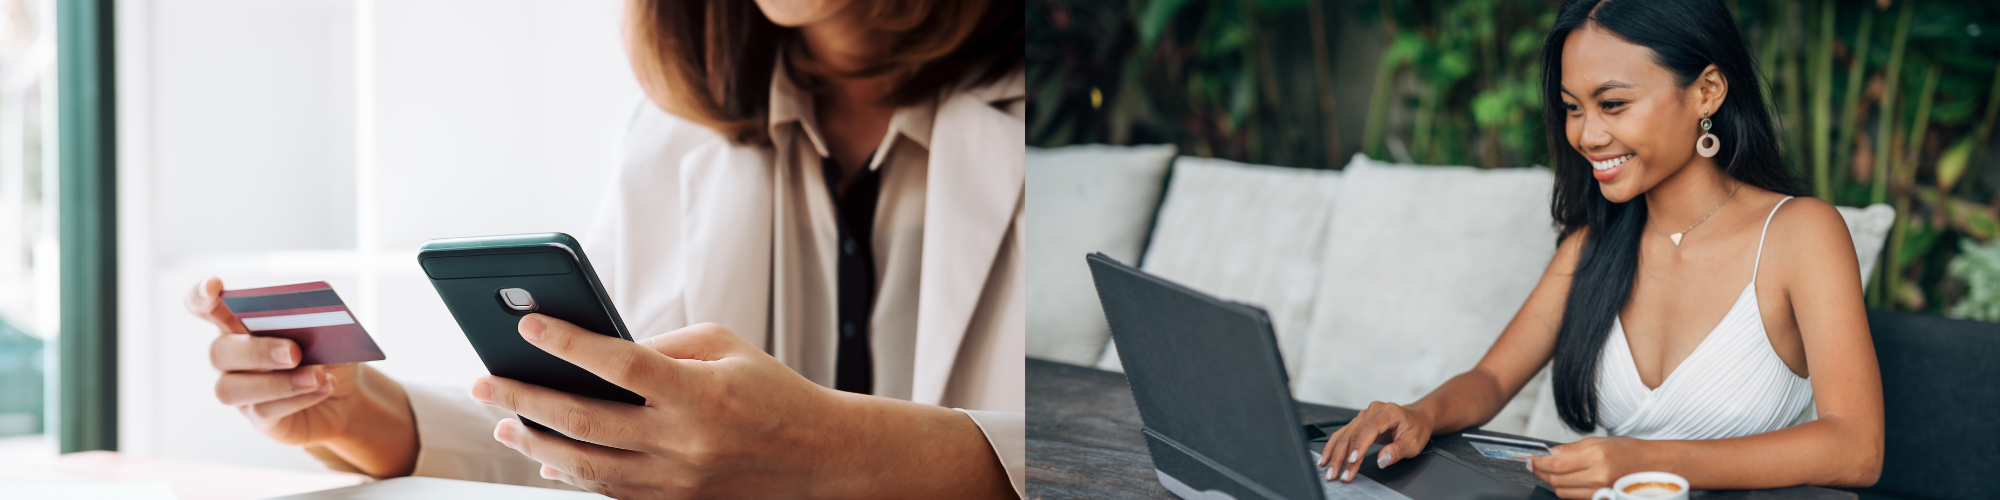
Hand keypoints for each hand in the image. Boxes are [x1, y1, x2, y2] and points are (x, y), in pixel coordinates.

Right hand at [185, 277, 415, 476]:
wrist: (347, 395)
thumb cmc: (328, 354)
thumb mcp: (326, 332)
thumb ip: (308, 320)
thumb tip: (304, 317)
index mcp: (240, 325)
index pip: (204, 307)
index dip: (201, 296)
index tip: (213, 286)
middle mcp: (231, 358)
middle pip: (219, 352)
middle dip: (256, 351)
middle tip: (294, 352)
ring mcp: (241, 391)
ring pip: (231, 388)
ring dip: (277, 382)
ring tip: (316, 376)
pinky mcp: (259, 418)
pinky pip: (264, 410)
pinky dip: (298, 397)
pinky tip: (324, 386)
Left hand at [474, 315, 1011, 498]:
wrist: (818, 457)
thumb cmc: (771, 391)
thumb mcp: (724, 346)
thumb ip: (660, 345)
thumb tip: (596, 350)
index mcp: (700, 391)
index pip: (621, 364)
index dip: (569, 343)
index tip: (529, 323)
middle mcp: (683, 441)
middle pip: (585, 421)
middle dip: (526, 398)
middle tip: (486, 382)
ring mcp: (675, 480)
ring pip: (584, 466)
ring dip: (535, 441)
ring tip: (505, 419)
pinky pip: (606, 491)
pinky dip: (568, 473)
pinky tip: (544, 454)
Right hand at [1318, 401, 1434, 482]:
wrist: (1417, 418)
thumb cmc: (1416, 428)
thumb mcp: (1414, 442)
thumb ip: (1397, 451)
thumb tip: (1382, 460)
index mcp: (1388, 412)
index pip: (1369, 428)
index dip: (1359, 445)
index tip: (1352, 460)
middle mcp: (1372, 411)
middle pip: (1352, 433)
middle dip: (1343, 456)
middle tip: (1337, 474)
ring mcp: (1363, 415)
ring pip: (1344, 435)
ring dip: (1335, 454)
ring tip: (1330, 471)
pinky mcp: (1358, 422)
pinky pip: (1342, 434)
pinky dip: (1333, 448)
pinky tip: (1326, 459)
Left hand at [1528, 436, 1654, 498]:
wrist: (1654, 466)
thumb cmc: (1630, 451)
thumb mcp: (1599, 441)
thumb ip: (1571, 449)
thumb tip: (1549, 454)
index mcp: (1596, 456)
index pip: (1555, 464)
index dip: (1538, 463)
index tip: (1530, 459)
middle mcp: (1598, 476)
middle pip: (1556, 480)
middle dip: (1540, 473)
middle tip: (1534, 465)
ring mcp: (1600, 491)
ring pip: (1563, 492)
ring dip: (1551, 483)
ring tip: (1548, 473)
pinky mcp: (1603, 499)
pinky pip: (1575, 498)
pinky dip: (1566, 490)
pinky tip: (1564, 481)